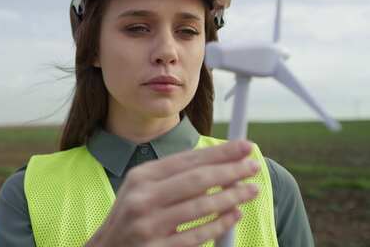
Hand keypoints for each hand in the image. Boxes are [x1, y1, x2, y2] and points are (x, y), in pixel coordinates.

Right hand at [86, 140, 259, 246]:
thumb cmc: (131, 217)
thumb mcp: (142, 189)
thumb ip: (173, 178)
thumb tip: (216, 165)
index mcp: (141, 177)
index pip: (187, 160)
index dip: (219, 152)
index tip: (244, 147)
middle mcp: (142, 198)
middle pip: (196, 180)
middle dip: (230, 170)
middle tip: (253, 165)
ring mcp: (149, 225)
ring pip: (200, 207)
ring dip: (231, 197)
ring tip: (251, 189)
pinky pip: (196, 236)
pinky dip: (219, 225)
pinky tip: (235, 215)